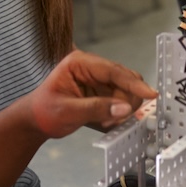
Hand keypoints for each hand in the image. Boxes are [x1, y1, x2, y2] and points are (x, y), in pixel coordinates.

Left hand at [25, 51, 154, 137]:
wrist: (35, 122)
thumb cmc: (44, 111)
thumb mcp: (67, 111)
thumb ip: (96, 109)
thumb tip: (124, 109)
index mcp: (80, 63)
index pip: (112, 70)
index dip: (133, 83)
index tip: (150, 94)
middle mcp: (92, 69)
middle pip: (124, 80)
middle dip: (126, 101)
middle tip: (116, 120)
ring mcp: (99, 81)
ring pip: (126, 92)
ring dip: (122, 110)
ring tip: (106, 123)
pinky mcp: (102, 94)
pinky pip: (120, 102)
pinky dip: (119, 114)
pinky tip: (106, 123)